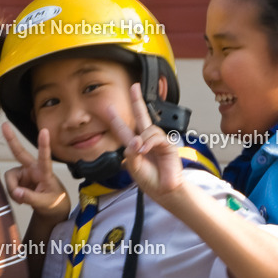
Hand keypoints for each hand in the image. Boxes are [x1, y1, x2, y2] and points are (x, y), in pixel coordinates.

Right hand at [1, 122, 69, 221]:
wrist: (52, 206)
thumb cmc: (54, 201)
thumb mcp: (45, 203)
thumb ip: (31, 198)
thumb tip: (16, 193)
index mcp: (45, 172)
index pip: (45, 158)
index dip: (44, 145)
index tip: (44, 131)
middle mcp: (33, 168)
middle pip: (20, 153)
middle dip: (11, 139)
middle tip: (4, 125)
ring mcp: (24, 173)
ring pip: (10, 177)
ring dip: (12, 189)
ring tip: (21, 200)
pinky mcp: (18, 178)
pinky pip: (9, 185)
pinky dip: (12, 193)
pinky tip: (20, 198)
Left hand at [109, 83, 182, 198]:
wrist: (164, 190)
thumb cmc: (149, 180)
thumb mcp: (133, 166)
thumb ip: (131, 152)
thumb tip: (136, 140)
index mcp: (135, 146)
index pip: (123, 130)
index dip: (116, 119)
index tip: (109, 108)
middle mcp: (146, 141)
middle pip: (141, 116)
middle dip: (137, 101)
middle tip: (134, 87)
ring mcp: (158, 142)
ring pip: (148, 130)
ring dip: (142, 140)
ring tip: (141, 153)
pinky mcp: (168, 144)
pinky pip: (156, 137)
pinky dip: (149, 143)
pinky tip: (146, 151)